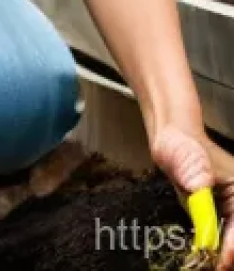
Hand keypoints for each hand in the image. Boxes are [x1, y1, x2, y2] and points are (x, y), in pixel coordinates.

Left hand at [151, 122, 233, 268]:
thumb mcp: (188, 159)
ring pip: (232, 240)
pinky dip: (216, 250)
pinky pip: (221, 238)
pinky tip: (205, 258)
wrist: (171, 140)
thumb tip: (197, 190)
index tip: (222, 259)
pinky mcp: (219, 216)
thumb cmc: (182, 145)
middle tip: (215, 267)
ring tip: (209, 265)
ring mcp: (231, 210)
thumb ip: (194, 177)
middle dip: (231, 255)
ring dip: (225, 255)